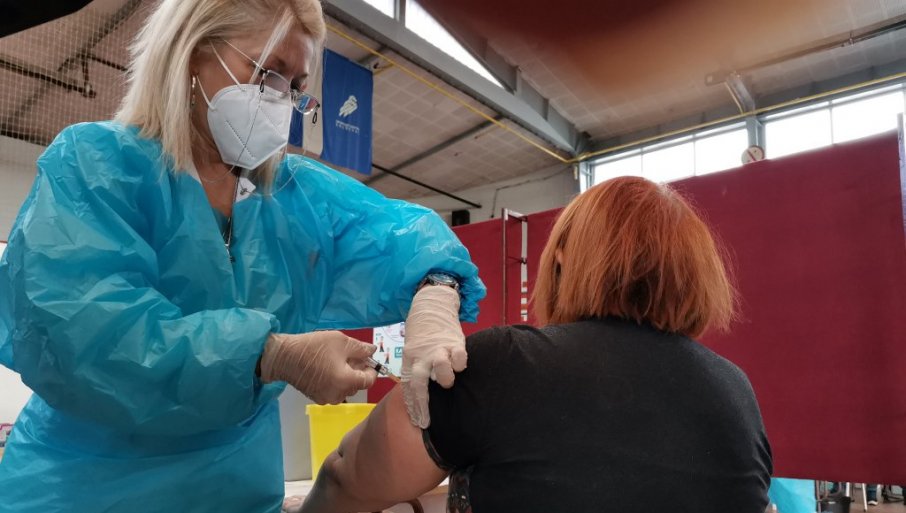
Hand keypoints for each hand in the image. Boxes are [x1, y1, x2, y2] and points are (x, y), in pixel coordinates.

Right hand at [259, 331, 376, 403]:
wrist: (284, 357)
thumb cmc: (314, 348)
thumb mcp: (341, 342)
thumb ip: (361, 348)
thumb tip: (373, 351)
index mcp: (346, 382)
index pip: (369, 381)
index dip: (372, 369)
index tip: (367, 358)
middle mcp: (338, 395)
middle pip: (357, 385)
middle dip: (357, 371)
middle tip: (350, 355)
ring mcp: (327, 398)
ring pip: (346, 388)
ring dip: (346, 376)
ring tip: (337, 360)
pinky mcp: (317, 398)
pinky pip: (334, 391)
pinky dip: (336, 381)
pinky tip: (327, 368)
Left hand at [401, 285, 465, 427]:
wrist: (431, 305)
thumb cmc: (422, 334)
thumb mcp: (413, 351)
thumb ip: (417, 370)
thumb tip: (418, 396)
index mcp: (410, 358)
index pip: (409, 386)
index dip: (413, 405)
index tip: (418, 421)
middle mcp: (422, 355)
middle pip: (419, 382)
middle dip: (422, 404)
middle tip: (426, 421)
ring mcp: (439, 349)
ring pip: (440, 369)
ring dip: (444, 378)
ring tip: (447, 381)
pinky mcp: (455, 342)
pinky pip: (459, 357)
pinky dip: (460, 363)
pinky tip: (460, 366)